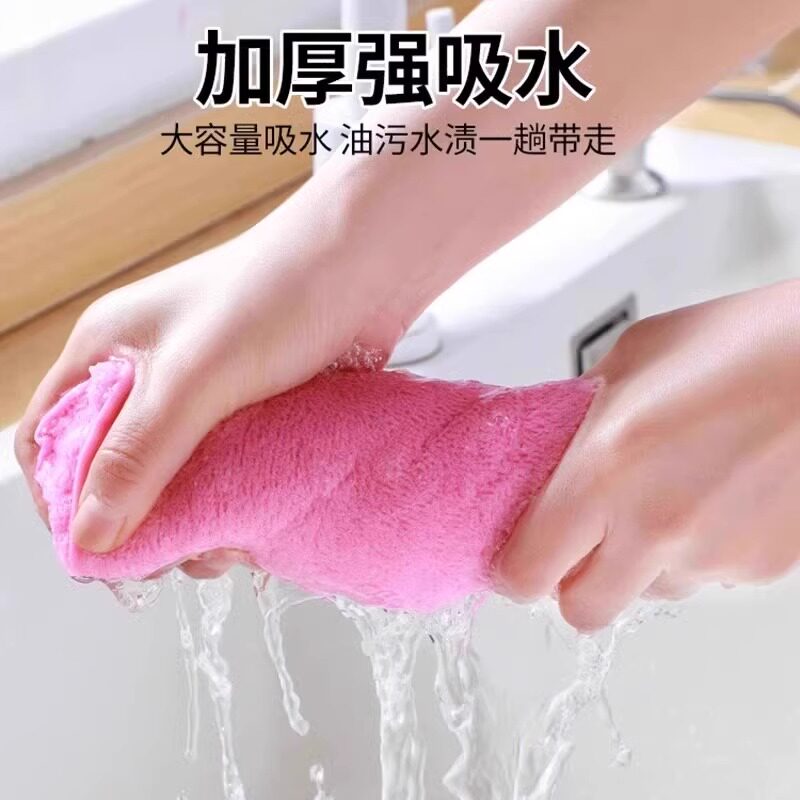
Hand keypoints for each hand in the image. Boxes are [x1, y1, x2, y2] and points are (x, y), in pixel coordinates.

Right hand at [15, 204, 402, 577]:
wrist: (368, 267)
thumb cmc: (274, 294)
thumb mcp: (193, 379)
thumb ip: (139, 456)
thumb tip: (91, 537)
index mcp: (110, 351)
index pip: (51, 437)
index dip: (60, 497)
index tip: (96, 549)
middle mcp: (151, 373)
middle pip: (116, 466)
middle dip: (138, 519)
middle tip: (175, 554)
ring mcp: (206, 392)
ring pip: (177, 475)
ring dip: (194, 519)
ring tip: (226, 545)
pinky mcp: (254, 408)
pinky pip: (229, 468)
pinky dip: (236, 500)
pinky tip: (256, 522)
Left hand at [494, 280, 799, 630]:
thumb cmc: (747, 344)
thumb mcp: (633, 359)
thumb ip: (578, 414)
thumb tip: (551, 448)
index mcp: (605, 468)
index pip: (526, 572)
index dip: (513, 569)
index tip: (516, 554)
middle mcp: (656, 524)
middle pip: (581, 610)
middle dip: (570, 581)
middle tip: (577, 541)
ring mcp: (713, 554)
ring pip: (646, 594)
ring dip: (638, 565)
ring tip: (662, 497)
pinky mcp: (761, 567)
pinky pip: (704, 578)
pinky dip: (695, 552)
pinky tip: (711, 496)